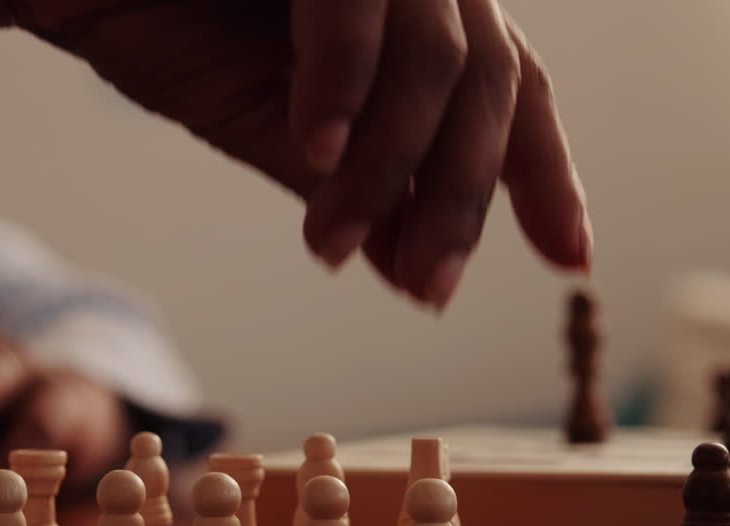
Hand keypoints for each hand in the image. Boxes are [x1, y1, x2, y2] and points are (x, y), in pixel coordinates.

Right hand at [4, 0, 589, 306]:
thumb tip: (416, 274)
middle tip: (426, 293)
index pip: (510, 89)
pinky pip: (355, 1)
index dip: (542, 173)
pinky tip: (313, 156)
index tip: (568, 259)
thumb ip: (354, 191)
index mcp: (409, 12)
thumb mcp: (275, 132)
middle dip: (465, 200)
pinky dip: (342, 85)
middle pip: (491, 80)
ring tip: (332, 247)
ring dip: (391, 167)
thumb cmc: (161, 30)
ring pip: (439, 53)